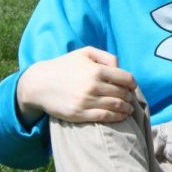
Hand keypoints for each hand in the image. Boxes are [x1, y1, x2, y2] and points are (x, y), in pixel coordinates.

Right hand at [16, 46, 136, 124]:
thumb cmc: (65, 66)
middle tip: (130, 99)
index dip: (132, 84)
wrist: (38, 83)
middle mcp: (93, 86)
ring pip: (115, 106)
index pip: (126, 79)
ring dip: (126, 109)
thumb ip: (106, 57)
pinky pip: (104, 117)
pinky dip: (117, 117)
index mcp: (96, 70)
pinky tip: (121, 116)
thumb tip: (120, 68)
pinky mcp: (79, 114)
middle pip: (122, 93)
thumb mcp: (85, 53)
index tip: (132, 87)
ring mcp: (86, 101)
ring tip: (129, 109)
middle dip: (129, 97)